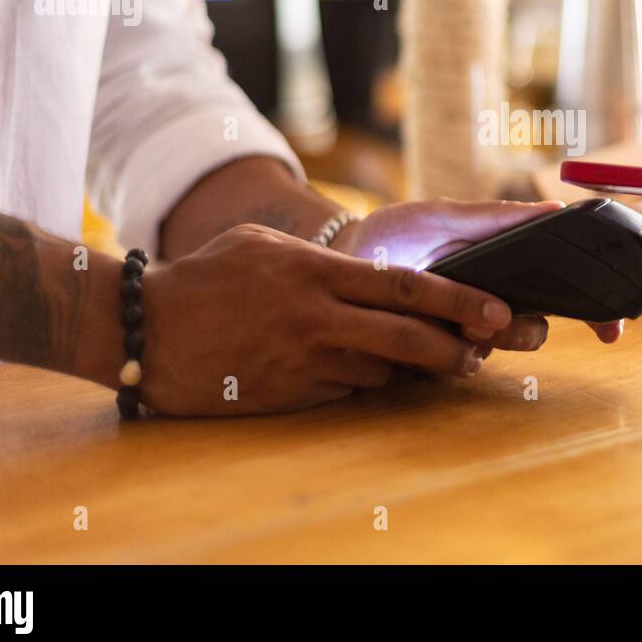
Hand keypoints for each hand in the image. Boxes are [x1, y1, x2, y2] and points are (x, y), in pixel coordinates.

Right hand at [138, 223, 521, 414]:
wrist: (145, 328)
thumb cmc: (208, 276)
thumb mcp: (266, 246)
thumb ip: (323, 259)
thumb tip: (375, 276)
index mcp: (315, 271)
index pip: (404, 287)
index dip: (457, 300)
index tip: (496, 308)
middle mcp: (315, 317)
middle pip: (406, 337)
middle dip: (456, 346)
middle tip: (486, 351)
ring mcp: (302, 361)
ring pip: (380, 370)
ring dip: (410, 368)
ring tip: (437, 361)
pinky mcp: (287, 395)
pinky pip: (344, 391)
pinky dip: (364, 381)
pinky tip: (371, 372)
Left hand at [332, 199, 624, 345]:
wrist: (342, 259)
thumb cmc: (397, 233)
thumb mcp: (448, 215)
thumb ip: (499, 217)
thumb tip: (556, 209)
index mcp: (505, 273)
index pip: (563, 294)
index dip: (596, 313)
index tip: (614, 327)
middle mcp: (490, 308)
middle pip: (538, 328)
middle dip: (530, 326)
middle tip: (502, 315)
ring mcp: (462, 336)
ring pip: (502, 349)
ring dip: (492, 335)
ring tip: (465, 317)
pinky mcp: (429, 358)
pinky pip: (457, 364)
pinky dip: (453, 349)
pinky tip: (433, 329)